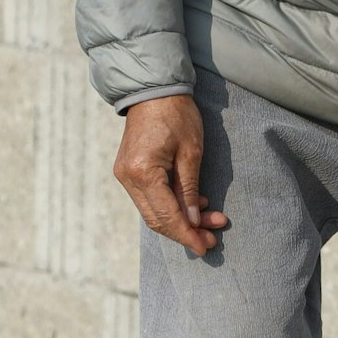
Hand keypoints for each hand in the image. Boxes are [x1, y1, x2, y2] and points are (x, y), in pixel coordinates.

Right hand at [114, 95, 228, 255]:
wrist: (154, 91)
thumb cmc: (177, 115)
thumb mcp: (191, 153)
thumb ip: (190, 189)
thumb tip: (194, 220)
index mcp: (142, 173)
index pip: (166, 215)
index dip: (187, 234)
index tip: (206, 247)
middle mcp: (128, 178)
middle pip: (156, 219)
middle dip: (186, 231)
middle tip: (212, 239)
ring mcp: (125, 175)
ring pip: (153, 211)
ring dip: (182, 219)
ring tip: (212, 222)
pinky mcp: (130, 171)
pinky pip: (151, 198)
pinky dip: (172, 205)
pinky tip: (197, 205)